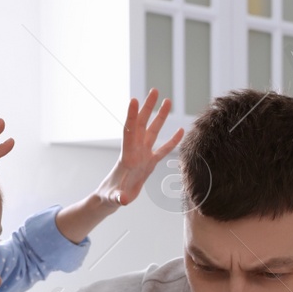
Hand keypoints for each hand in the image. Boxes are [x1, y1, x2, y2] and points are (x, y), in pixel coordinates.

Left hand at [88, 90, 183, 208]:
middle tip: (154, 90)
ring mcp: (143, 154)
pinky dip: (172, 140)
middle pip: (142, 124)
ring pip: (153, 131)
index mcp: (127, 155)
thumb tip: (123, 200)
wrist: (114, 197)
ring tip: (167, 101)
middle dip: (148, 107)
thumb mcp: (114, 197)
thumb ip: (118, 198)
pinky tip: (181, 130)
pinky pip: (163, 148)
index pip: (129, 131)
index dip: (131, 116)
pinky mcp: (150, 162)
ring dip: (160, 117)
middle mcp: (135, 150)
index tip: (134, 99)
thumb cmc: (111, 196)